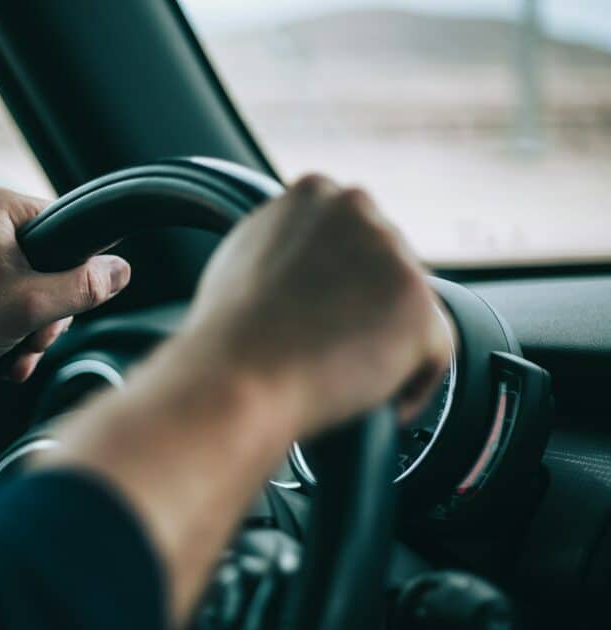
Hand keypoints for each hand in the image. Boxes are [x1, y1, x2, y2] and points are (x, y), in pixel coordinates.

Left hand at [0, 184, 130, 382]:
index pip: (65, 226)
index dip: (74, 270)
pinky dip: (7, 328)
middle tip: (33, 337)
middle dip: (47, 311)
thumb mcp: (31, 304)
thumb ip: (83, 286)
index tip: (63, 303)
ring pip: (26, 286)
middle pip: (48, 262)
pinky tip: (3, 357)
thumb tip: (121, 271)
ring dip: (29, 328)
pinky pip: (1, 296)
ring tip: (14, 354)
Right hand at [182, 173, 451, 434]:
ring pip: (411, 306)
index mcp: (312, 192)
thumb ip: (284, 240)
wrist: (236, 377)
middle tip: (336, 347)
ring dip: (390, 341)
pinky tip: (382, 403)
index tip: (326, 309)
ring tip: (350, 377)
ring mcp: (393, 255)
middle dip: (369, 306)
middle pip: (385, 263)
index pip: (350, 232)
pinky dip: (413, 382)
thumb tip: (303, 255)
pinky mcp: (420, 308)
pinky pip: (437, 352)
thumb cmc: (227, 332)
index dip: (340, 279)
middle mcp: (358, 210)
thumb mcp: (244, 254)